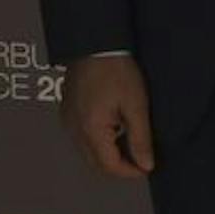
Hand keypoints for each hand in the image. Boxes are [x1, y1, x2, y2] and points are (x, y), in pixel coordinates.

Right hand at [59, 54, 155, 178]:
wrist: (95, 42)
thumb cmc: (116, 70)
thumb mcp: (136, 105)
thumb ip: (140, 138)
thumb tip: (146, 164)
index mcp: (91, 129)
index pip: (110, 166)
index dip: (131, 171)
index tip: (147, 165)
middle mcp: (74, 128)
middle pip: (95, 163)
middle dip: (118, 166)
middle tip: (140, 157)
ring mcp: (67, 118)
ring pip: (87, 151)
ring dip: (107, 153)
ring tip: (129, 140)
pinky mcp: (67, 109)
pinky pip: (81, 136)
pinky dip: (97, 140)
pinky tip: (113, 127)